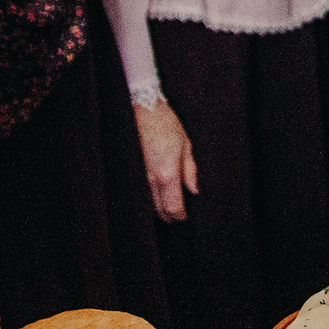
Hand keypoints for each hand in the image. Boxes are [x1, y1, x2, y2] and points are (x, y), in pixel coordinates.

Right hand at [134, 99, 197, 221]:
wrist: (144, 111)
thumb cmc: (167, 125)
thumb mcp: (186, 146)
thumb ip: (190, 171)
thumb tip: (194, 191)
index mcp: (167, 173)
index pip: (173, 207)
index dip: (180, 216)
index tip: (186, 216)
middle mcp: (151, 179)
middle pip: (160, 211)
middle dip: (171, 216)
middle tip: (181, 215)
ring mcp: (140, 176)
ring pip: (150, 204)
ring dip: (161, 208)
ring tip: (172, 204)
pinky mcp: (134, 172)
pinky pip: (144, 193)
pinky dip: (152, 198)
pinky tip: (160, 193)